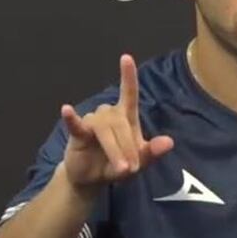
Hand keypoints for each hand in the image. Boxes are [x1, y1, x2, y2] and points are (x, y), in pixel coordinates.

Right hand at [59, 54, 173, 189]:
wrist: (92, 178)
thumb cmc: (116, 164)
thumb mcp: (138, 162)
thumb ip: (152, 152)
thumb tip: (169, 142)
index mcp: (126, 117)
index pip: (129, 93)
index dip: (128, 76)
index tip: (126, 58)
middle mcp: (109, 115)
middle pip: (120, 122)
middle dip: (127, 146)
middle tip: (131, 168)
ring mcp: (92, 122)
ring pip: (105, 129)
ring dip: (113, 149)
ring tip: (119, 169)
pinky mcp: (78, 133)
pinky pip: (76, 124)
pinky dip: (72, 118)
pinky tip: (67, 110)